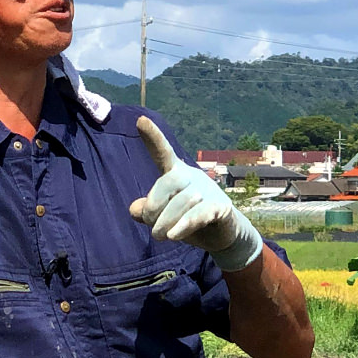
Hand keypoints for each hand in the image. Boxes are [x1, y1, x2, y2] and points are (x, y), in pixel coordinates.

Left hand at [129, 116, 262, 271]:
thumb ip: (146, 211)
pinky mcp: (220, 207)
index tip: (140, 120)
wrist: (223, 235)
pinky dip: (184, 225)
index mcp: (176, 174)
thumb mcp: (163, 217)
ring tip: (162, 237)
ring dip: (166, 223)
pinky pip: (198, 214)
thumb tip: (134, 209)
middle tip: (152, 231)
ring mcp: (208, 191)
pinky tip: (174, 235)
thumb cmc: (188, 220)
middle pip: (167, 182)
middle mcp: (192, 177)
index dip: (153, 138)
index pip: (163, 153)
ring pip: (181, 202)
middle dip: (154, 207)